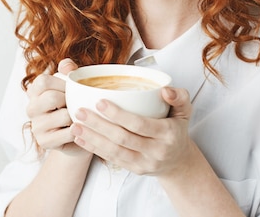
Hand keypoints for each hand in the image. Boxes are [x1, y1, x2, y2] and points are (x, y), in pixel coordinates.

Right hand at [26, 58, 87, 155]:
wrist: (79, 132)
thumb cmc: (74, 104)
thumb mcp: (73, 85)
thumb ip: (69, 71)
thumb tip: (66, 65)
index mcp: (34, 91)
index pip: (43, 81)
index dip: (62, 84)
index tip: (72, 89)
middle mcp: (31, 108)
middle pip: (51, 98)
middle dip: (70, 100)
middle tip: (76, 104)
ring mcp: (36, 126)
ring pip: (63, 116)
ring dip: (77, 116)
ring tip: (79, 117)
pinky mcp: (45, 142)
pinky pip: (68, 133)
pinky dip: (78, 130)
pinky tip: (79, 129)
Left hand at [70, 86, 192, 175]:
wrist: (179, 161)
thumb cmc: (177, 128)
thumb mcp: (184, 111)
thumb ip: (178, 96)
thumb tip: (165, 90)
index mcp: (168, 133)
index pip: (139, 124)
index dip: (118, 115)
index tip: (100, 102)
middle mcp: (156, 151)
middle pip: (122, 138)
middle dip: (99, 125)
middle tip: (80, 111)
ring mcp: (145, 163)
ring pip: (114, 152)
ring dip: (92, 139)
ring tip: (75, 126)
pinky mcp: (135, 170)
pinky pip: (112, 160)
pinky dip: (95, 149)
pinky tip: (81, 139)